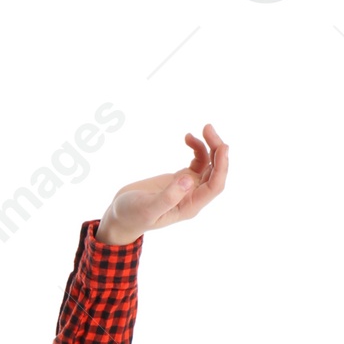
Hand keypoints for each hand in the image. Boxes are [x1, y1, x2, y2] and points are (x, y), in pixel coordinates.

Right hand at [97, 123, 228, 244]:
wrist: (121, 215)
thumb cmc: (132, 215)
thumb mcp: (148, 208)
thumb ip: (168, 197)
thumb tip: (189, 179)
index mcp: (190, 206)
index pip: (214, 185)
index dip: (222, 166)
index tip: (222, 146)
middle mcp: (193, 196)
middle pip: (215, 172)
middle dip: (217, 150)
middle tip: (208, 128)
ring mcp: (188, 186)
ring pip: (209, 164)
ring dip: (210, 146)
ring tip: (204, 128)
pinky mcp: (180, 178)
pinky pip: (198, 161)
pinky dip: (197, 148)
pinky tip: (188, 138)